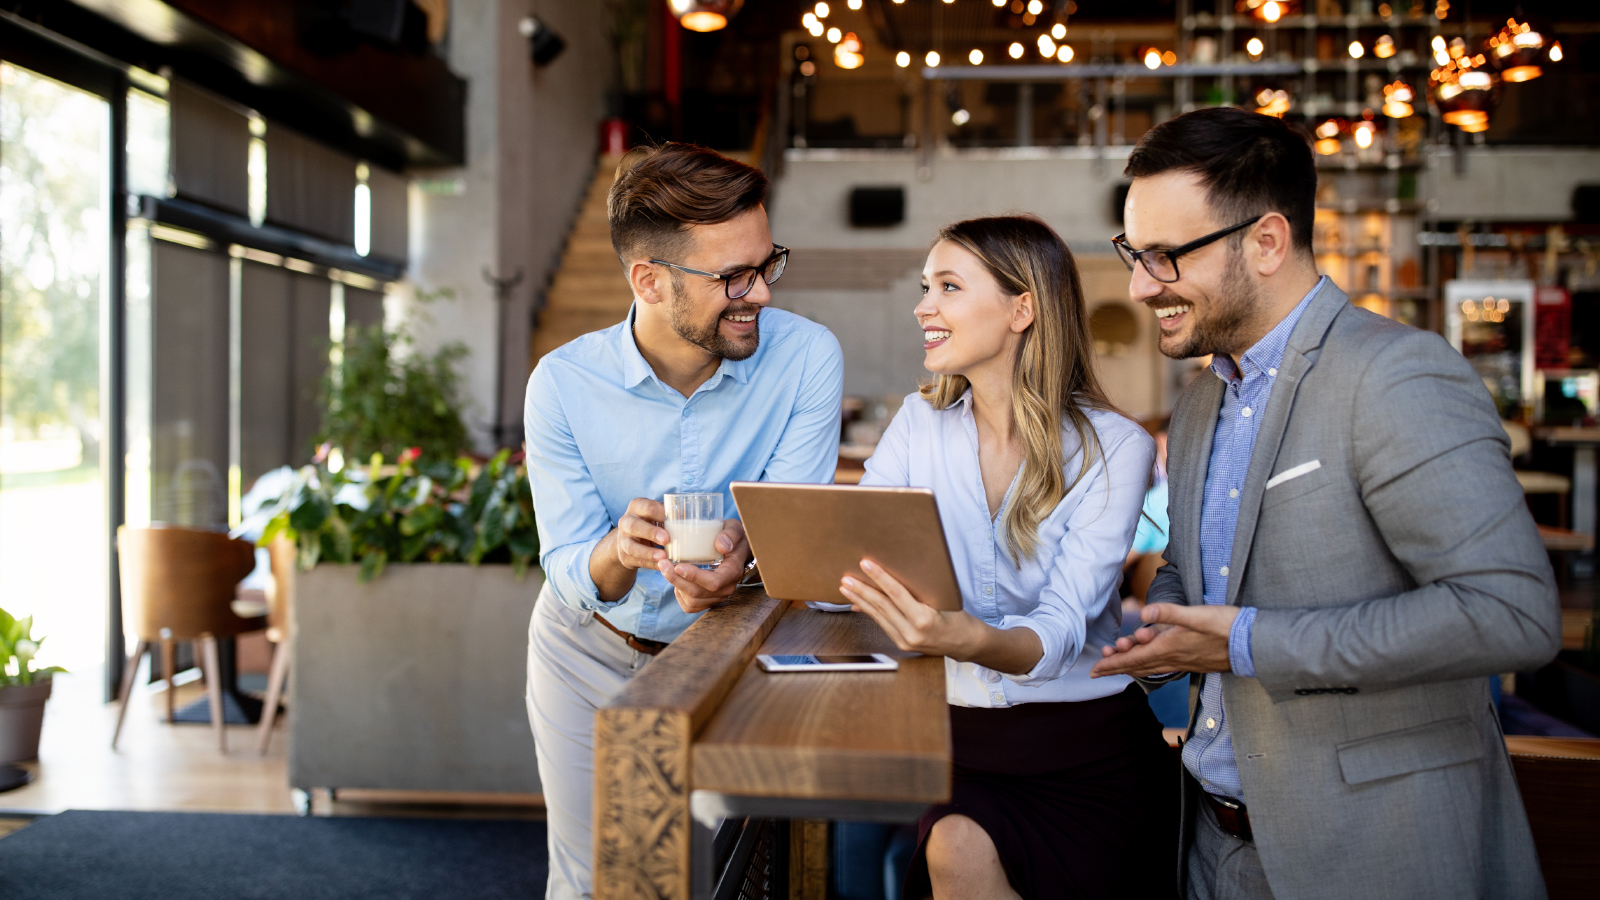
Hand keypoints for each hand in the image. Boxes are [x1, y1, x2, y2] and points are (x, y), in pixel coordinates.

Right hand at [612, 497, 669, 570]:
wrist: (630, 539)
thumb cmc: (650, 522)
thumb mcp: (656, 515)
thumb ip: (669, 514)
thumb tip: (690, 515)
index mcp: (637, 506)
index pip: (647, 507)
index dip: (660, 514)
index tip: (675, 520)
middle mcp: (626, 521)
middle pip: (634, 526)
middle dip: (651, 532)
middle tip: (666, 539)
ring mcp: (622, 540)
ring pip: (631, 547)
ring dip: (648, 552)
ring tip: (663, 556)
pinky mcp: (624, 556)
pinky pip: (636, 561)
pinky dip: (650, 564)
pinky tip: (661, 566)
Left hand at [658, 519, 751, 613]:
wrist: (736, 550)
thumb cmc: (732, 538)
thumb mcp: (735, 529)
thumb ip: (730, 534)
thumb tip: (721, 545)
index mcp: (733, 571)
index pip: (714, 582)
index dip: (695, 577)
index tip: (678, 566)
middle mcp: (727, 588)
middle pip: (698, 593)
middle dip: (677, 580)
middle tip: (662, 564)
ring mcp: (718, 597)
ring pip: (692, 601)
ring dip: (675, 585)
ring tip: (664, 568)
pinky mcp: (708, 601)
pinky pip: (690, 606)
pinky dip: (679, 594)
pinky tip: (675, 579)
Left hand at [838, 558, 980, 659]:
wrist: (965, 644)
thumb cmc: (958, 618)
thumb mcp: (943, 600)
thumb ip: (919, 591)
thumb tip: (895, 576)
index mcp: (924, 619)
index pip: (896, 594)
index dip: (879, 577)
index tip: (866, 564)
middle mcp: (912, 632)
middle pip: (882, 606)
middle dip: (862, 590)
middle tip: (847, 578)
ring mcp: (905, 641)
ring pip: (878, 616)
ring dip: (860, 601)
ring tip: (846, 588)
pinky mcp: (901, 644)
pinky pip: (881, 624)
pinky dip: (869, 612)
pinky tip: (857, 604)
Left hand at [1089, 603, 1236, 677]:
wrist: (1253, 644)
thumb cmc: (1226, 627)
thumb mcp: (1196, 615)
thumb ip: (1169, 612)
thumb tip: (1144, 613)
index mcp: (1170, 648)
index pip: (1134, 658)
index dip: (1112, 664)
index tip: (1094, 669)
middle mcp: (1174, 658)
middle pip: (1138, 666)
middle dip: (1116, 667)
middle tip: (1097, 669)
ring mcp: (1184, 662)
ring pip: (1150, 666)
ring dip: (1131, 664)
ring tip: (1116, 661)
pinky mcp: (1193, 661)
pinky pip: (1163, 666)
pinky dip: (1149, 664)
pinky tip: (1149, 662)